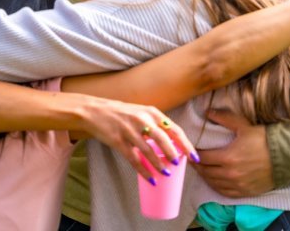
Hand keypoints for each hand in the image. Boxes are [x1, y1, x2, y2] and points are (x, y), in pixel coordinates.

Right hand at [79, 97, 197, 183]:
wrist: (95, 111)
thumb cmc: (122, 113)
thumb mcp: (142, 112)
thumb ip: (156, 124)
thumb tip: (174, 144)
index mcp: (152, 112)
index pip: (174, 129)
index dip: (186, 144)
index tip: (194, 157)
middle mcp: (142, 119)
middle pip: (163, 139)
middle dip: (173, 154)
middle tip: (178, 164)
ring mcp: (129, 130)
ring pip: (148, 151)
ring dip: (159, 164)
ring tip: (166, 174)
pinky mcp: (118, 140)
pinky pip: (133, 159)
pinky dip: (143, 170)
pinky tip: (150, 178)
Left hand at [194, 109, 273, 196]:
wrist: (286, 156)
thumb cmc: (264, 139)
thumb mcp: (243, 126)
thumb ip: (223, 118)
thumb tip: (208, 112)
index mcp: (228, 157)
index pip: (203, 158)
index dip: (195, 154)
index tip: (191, 150)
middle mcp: (230, 174)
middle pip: (206, 172)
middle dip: (198, 166)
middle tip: (192, 160)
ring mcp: (238, 185)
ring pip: (213, 183)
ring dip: (205, 176)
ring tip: (201, 170)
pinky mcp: (245, 192)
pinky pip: (225, 192)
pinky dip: (216, 186)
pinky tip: (213, 181)